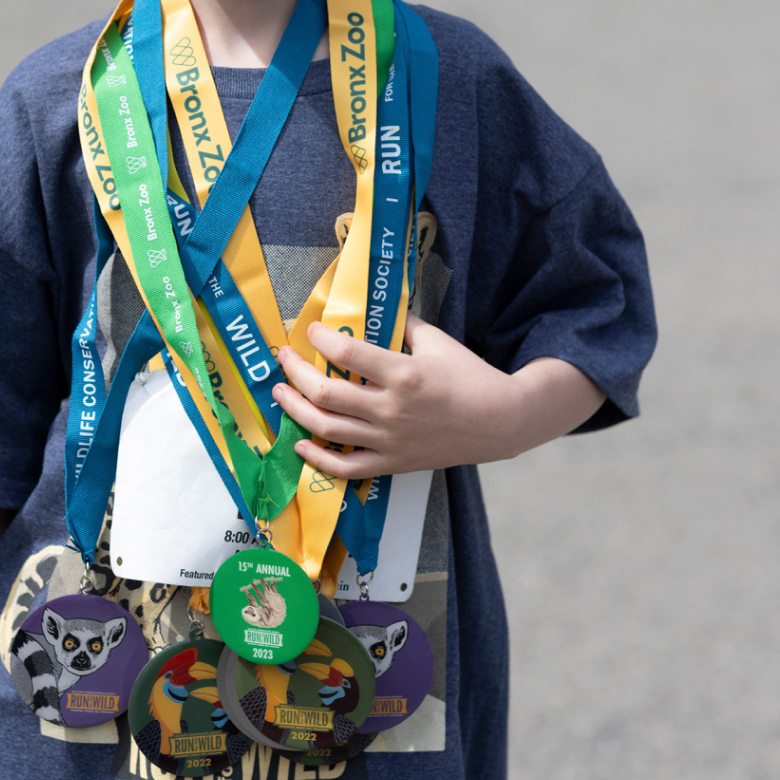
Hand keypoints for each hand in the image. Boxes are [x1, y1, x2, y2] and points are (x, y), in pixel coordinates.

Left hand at [270, 314, 604, 477]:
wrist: (500, 422)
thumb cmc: (470, 377)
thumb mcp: (438, 342)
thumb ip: (404, 326)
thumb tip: (378, 310)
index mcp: (403, 374)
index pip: (347, 354)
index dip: (321, 339)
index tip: (312, 329)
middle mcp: (390, 409)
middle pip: (326, 393)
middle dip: (296, 373)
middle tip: (285, 359)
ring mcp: (389, 440)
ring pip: (327, 429)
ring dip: (295, 410)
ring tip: (279, 394)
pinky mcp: (393, 463)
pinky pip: (346, 468)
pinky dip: (318, 460)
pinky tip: (301, 443)